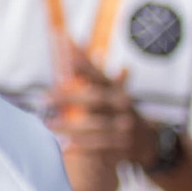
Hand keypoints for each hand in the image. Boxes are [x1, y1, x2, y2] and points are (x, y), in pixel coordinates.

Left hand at [46, 44, 156, 190]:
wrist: (147, 141)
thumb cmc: (120, 110)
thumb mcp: (111, 90)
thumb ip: (91, 70)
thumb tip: (74, 44)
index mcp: (118, 91)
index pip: (99, 76)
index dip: (82, 68)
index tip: (62, 64)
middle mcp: (123, 106)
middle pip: (95, 99)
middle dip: (68, 98)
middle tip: (45, 99)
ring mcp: (125, 126)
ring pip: (95, 124)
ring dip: (70, 124)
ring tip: (48, 123)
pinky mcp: (123, 146)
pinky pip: (100, 146)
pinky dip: (81, 145)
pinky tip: (65, 145)